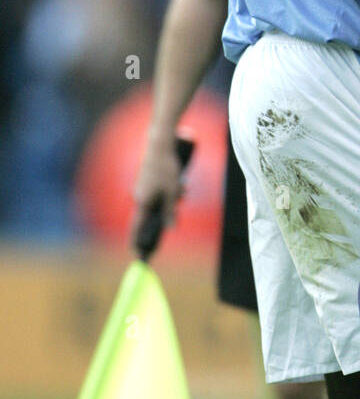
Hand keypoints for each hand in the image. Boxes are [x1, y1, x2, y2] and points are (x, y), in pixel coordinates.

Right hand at [131, 137, 183, 251]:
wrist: (160, 143)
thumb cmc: (166, 168)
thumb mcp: (172, 192)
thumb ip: (170, 212)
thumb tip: (170, 228)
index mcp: (143, 203)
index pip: (137, 229)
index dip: (138, 243)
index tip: (138, 255)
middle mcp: (139, 196)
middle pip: (150, 216)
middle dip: (164, 218)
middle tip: (171, 222)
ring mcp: (142, 187)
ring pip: (158, 201)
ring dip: (170, 201)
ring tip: (183, 190)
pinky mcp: (148, 179)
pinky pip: (159, 192)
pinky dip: (169, 192)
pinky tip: (181, 184)